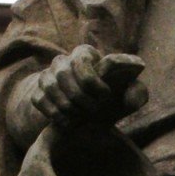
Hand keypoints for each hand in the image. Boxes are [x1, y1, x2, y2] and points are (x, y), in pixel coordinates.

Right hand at [29, 46, 148, 130]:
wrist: (89, 112)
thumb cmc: (113, 97)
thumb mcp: (130, 94)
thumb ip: (137, 93)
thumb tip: (130, 99)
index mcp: (86, 53)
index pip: (83, 59)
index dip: (94, 80)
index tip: (106, 95)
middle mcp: (62, 60)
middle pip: (63, 74)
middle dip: (81, 97)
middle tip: (94, 111)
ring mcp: (47, 75)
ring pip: (49, 86)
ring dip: (67, 106)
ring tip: (82, 117)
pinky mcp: (37, 92)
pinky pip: (39, 100)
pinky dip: (54, 113)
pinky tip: (69, 122)